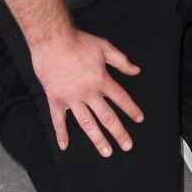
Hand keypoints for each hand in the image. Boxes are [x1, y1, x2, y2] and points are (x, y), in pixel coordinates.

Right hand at [31, 27, 142, 157]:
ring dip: (97, 139)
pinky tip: (64, 146)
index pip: (121, 99)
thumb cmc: (79, 41)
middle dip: (119, 132)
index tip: (139, 120)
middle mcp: (89, 93)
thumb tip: (136, 70)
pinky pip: (58, 120)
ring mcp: (71, 98)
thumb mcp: (105, 47)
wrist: (53, 40)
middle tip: (127, 146)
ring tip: (106, 152)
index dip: (132, 110)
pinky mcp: (55, 99)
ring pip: (87, 123)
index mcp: (102, 80)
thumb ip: (121, 61)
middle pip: (107, 117)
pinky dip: (61, 133)